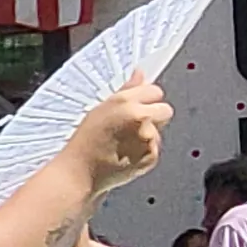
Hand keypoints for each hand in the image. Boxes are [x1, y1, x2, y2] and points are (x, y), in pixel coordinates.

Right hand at [64, 78, 170, 198]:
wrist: (81, 172)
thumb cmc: (86, 142)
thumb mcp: (101, 108)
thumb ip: (127, 90)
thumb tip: (140, 74)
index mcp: (124, 102)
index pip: (155, 91)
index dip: (147, 99)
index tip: (140, 105)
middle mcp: (139, 117)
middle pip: (165, 110)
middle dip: (154, 115)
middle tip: (135, 124)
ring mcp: (147, 138)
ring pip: (159, 130)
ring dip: (148, 134)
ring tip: (125, 142)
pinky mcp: (151, 156)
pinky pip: (155, 147)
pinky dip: (145, 151)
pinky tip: (127, 153)